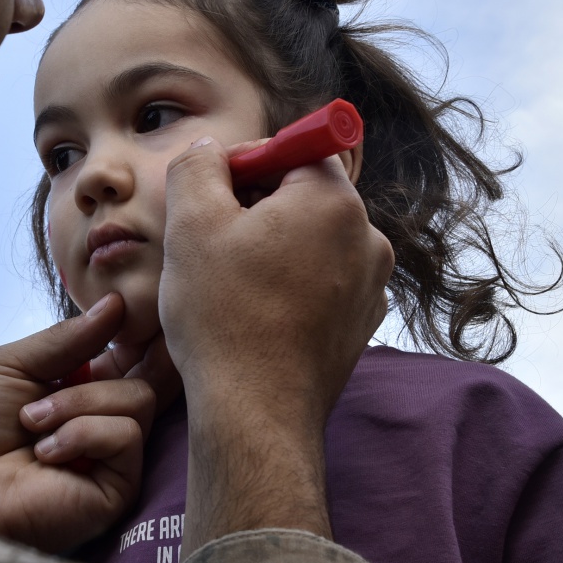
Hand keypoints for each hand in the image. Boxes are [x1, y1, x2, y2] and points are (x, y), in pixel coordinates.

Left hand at [0, 294, 178, 553]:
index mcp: (84, 387)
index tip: (128, 307)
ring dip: (77, 402)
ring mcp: (114, 455)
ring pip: (138, 397)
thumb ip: (66, 338)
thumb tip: (117, 304)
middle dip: (120, 357)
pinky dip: (82, 433)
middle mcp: (105, 418)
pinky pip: (126, 435)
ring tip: (32, 424)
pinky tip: (47, 453)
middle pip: (151, 370)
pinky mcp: (119, 487)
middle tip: (84, 361)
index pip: (132, 353)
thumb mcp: (11, 365)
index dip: (136, 330)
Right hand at [160, 137, 392, 556]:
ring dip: (271, 250)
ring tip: (231, 286)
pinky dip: (289, 287)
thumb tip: (209, 152)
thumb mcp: (191, 223)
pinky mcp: (361, 323)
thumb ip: (199, 167)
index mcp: (333, 201)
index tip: (215, 200)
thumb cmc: (224, 317)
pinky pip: (321, 283)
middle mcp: (367, 237)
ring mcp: (371, 284)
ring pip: (311, 242)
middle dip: (257, 209)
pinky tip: (255, 314)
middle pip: (305, 195)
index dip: (246, 166)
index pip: (295, 149)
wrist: (256, 414)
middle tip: (213, 245)